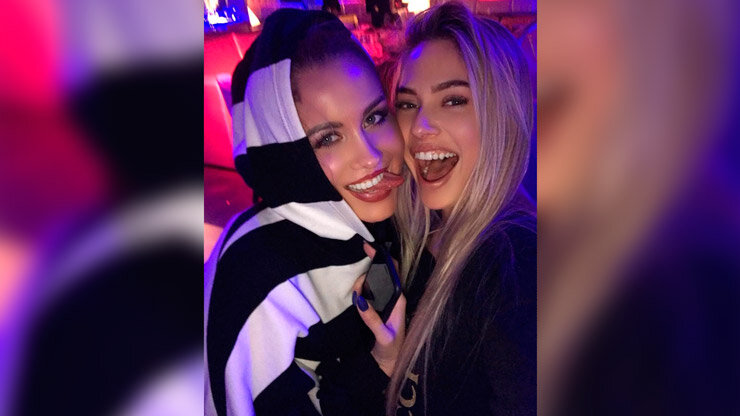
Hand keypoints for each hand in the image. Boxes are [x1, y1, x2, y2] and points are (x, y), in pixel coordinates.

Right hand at [352, 242, 405, 376]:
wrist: (388, 360)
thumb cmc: (391, 348)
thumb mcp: (382, 336)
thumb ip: (372, 320)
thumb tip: (361, 301)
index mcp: (399, 299)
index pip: (393, 271)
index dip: (382, 257)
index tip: (368, 247)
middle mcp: (393, 296)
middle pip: (379, 273)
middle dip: (365, 275)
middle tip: (357, 290)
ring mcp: (384, 300)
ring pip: (371, 281)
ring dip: (362, 284)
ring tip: (357, 299)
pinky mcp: (376, 305)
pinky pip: (367, 290)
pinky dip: (361, 290)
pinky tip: (358, 299)